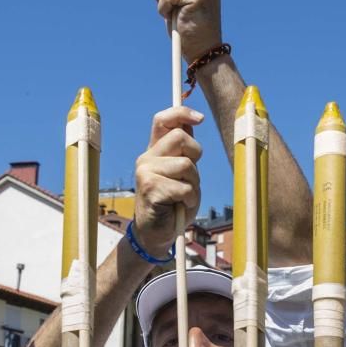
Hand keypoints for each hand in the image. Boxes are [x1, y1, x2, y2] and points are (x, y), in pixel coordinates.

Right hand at [133, 106, 203, 256]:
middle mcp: (146, 158)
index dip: (182, 112)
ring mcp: (145, 172)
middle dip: (195, 155)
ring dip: (193, 183)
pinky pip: (184, 187)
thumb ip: (184, 152)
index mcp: (154, 151)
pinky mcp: (150, 188)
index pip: (163, 120)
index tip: (200, 119)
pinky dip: (189, 198)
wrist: (156, 233)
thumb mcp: (183, 174)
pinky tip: (180, 205)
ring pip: (186, 164)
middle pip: (181, 137)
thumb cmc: (173, 204)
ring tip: (184, 195)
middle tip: (190, 176)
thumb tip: (191, 122)